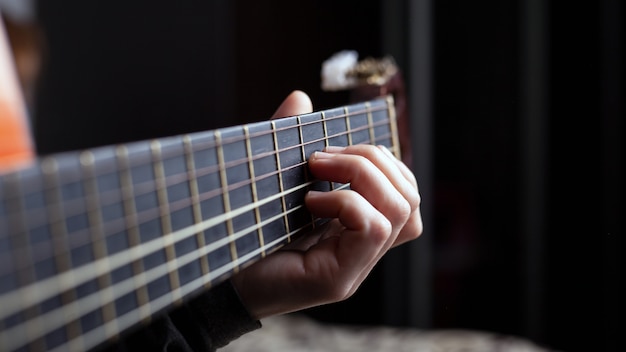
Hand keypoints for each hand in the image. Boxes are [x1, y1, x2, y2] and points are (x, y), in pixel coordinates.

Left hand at [230, 91, 422, 318]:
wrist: (213, 278)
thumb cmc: (243, 227)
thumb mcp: (273, 176)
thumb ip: (289, 140)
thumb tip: (301, 97)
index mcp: (356, 228)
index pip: (406, 196)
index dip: (385, 163)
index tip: (334, 151)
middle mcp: (363, 251)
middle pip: (410, 197)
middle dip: (373, 160)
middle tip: (321, 158)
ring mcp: (355, 268)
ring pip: (401, 210)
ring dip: (361, 176)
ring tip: (315, 174)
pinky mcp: (338, 280)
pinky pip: (373, 227)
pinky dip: (344, 202)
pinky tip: (309, 202)